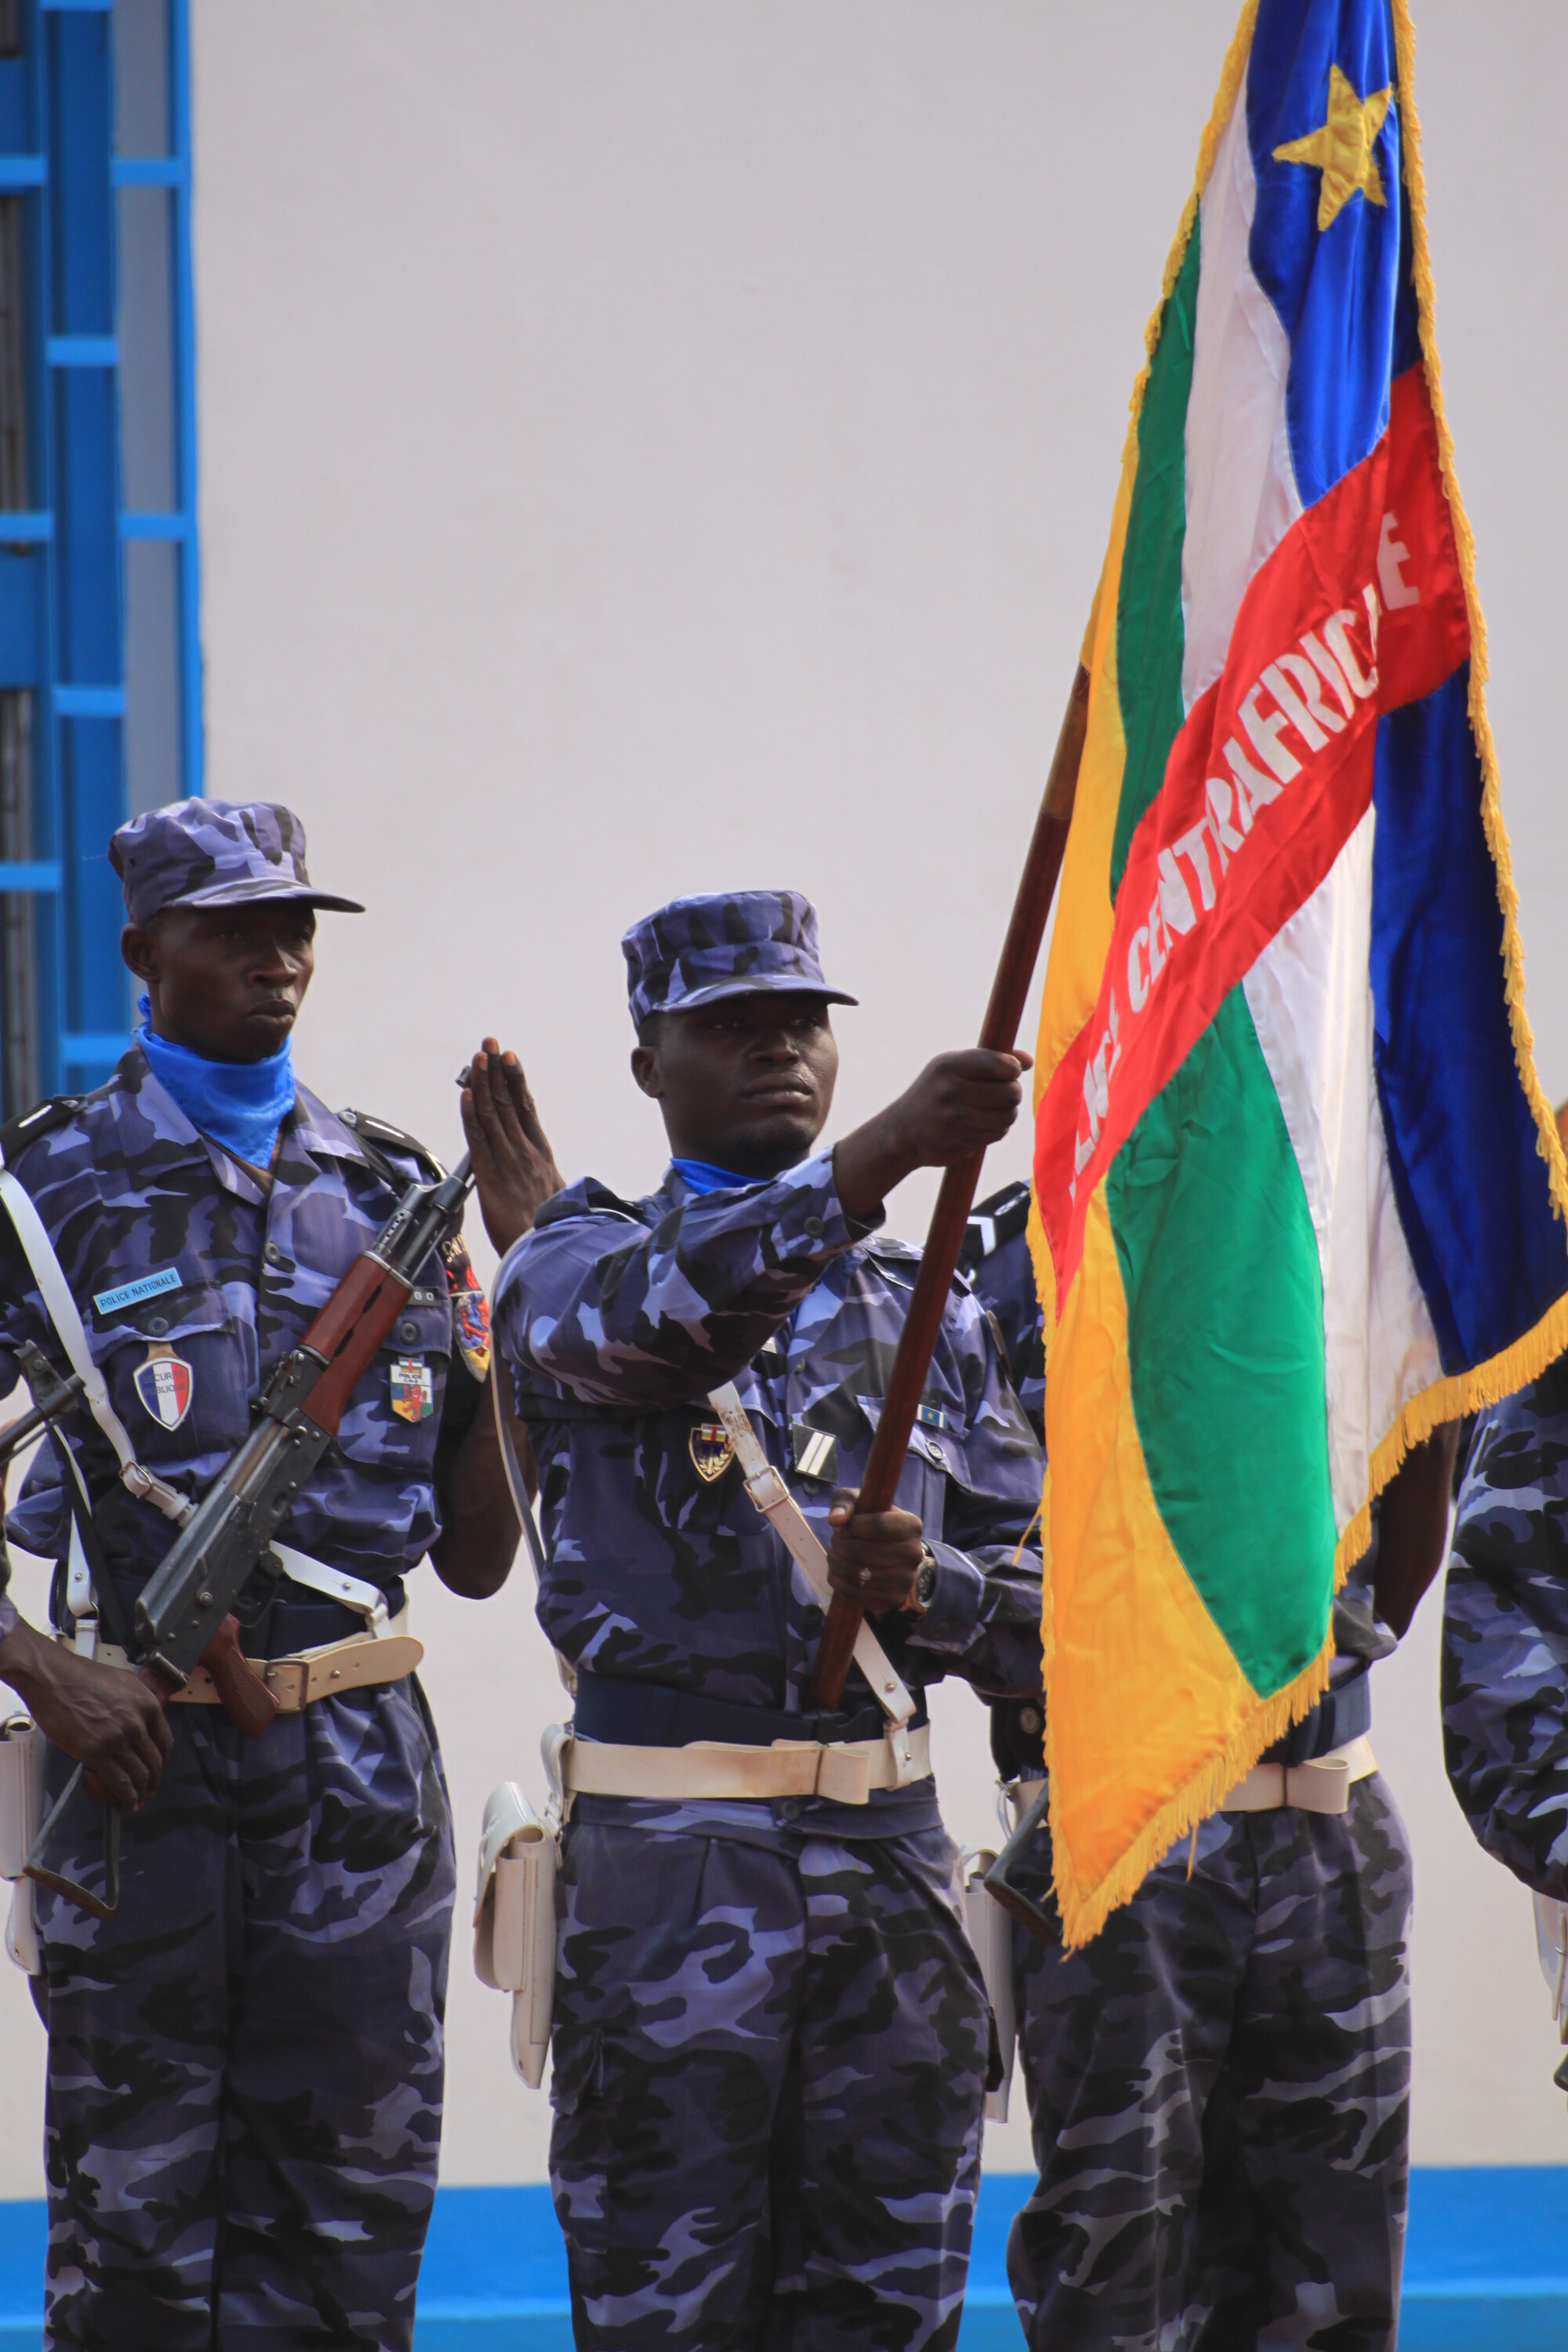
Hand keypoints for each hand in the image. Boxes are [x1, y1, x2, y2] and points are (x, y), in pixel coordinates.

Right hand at [0, 1616, 171, 1810]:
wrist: (54, 1678)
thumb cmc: (82, 1677)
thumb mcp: (123, 1683)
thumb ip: (136, 1705)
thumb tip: (139, 1724)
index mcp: (147, 1704)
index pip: (165, 1740)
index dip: (163, 1760)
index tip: (158, 1768)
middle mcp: (137, 1723)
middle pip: (154, 1761)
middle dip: (153, 1780)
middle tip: (149, 1789)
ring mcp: (118, 1739)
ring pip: (139, 1775)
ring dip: (140, 1792)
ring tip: (137, 1801)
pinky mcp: (96, 1753)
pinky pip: (119, 1782)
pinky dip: (126, 1797)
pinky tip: (126, 1803)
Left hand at [461, 1039, 564, 1256]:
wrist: (551, 1252)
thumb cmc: (553, 1231)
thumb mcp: (557, 1198)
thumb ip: (546, 1181)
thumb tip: (545, 1179)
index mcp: (541, 1155)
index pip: (526, 1109)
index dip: (516, 1081)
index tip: (510, 1058)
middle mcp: (525, 1151)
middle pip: (508, 1102)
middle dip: (497, 1070)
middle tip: (490, 1043)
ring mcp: (509, 1161)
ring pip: (492, 1114)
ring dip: (482, 1083)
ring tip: (478, 1057)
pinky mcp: (491, 1176)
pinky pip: (478, 1138)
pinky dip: (470, 1114)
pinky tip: (466, 1093)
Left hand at [826, 1485, 925, 1613]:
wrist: (885, 1551)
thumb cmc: (868, 1522)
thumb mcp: (858, 1502)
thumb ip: (845, 1502)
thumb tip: (835, 1520)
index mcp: (911, 1525)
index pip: (878, 1526)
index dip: (852, 1527)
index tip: (839, 1527)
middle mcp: (914, 1554)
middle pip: (866, 1552)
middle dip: (840, 1546)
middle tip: (834, 1542)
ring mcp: (906, 1580)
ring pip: (861, 1575)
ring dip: (837, 1565)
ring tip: (833, 1556)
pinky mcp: (893, 1600)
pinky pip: (859, 1595)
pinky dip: (841, 1584)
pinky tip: (837, 1573)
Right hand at [833, 1048, 1030, 1220]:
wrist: (903, 1131)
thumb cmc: (936, 1091)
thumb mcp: (952, 1067)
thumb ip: (989, 1059)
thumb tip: (1028, 1061)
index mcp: (949, 1066)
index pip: (998, 1063)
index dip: (1013, 1068)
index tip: (1011, 1070)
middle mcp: (950, 1091)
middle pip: (1010, 1092)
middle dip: (1014, 1092)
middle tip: (1006, 1092)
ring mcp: (955, 1119)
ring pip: (1008, 1115)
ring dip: (1009, 1112)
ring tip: (998, 1108)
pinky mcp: (961, 1141)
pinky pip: (998, 1133)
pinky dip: (998, 1129)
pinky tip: (986, 1123)